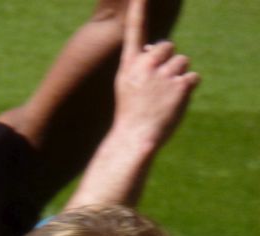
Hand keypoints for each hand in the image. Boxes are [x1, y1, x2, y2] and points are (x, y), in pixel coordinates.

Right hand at [112, 0, 199, 150]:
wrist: (134, 138)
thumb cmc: (130, 113)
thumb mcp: (127, 86)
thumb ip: (140, 64)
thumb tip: (158, 48)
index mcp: (129, 66)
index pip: (135, 33)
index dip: (139, 11)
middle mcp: (145, 66)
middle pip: (169, 47)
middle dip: (169, 60)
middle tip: (160, 84)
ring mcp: (163, 75)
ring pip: (183, 62)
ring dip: (179, 77)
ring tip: (165, 98)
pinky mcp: (181, 85)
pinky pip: (193, 77)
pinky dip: (187, 89)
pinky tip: (174, 103)